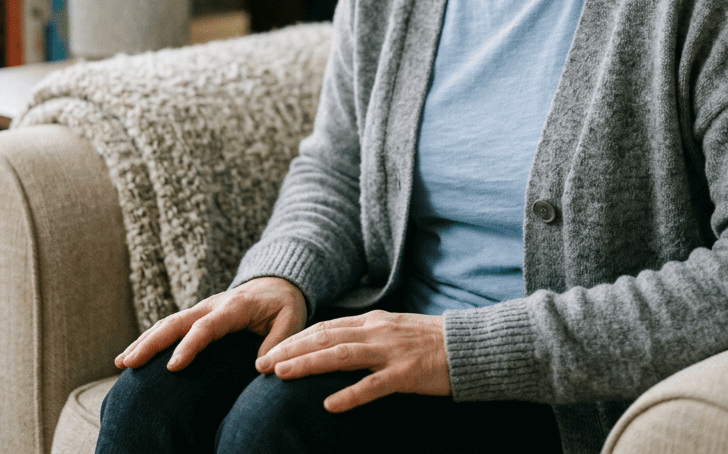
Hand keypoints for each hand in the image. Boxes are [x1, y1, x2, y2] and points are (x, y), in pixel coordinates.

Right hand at [114, 276, 306, 371]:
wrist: (280, 281)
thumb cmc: (285, 304)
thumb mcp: (292, 320)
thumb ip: (279, 342)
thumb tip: (261, 368)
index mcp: (236, 306)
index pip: (208, 326)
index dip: (190, 346)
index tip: (172, 367)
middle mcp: (214, 304)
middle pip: (178, 321)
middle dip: (152, 342)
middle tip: (129, 364)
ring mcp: (203, 307)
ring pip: (168, 321)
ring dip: (145, 340)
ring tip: (121, 363)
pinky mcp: (197, 314)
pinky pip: (170, 325)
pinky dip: (149, 338)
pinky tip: (130, 356)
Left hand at [255, 309, 450, 411]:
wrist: (467, 346)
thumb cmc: (429, 342)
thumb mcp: (393, 332)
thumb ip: (365, 337)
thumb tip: (333, 347)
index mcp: (373, 322)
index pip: (326, 327)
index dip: (295, 339)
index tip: (269, 351)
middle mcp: (377, 332)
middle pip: (326, 338)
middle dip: (290, 350)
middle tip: (260, 364)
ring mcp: (391, 352)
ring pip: (342, 356)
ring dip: (308, 364)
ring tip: (280, 375)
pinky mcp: (406, 375)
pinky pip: (374, 386)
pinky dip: (350, 395)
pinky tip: (328, 405)